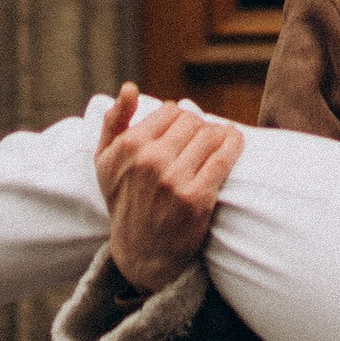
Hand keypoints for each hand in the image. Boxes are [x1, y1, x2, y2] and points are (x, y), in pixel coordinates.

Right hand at [93, 82, 241, 293]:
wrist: (141, 253)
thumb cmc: (124, 201)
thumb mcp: (104, 162)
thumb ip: (113, 121)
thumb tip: (130, 87)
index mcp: (129, 147)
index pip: (171, 111)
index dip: (181, 120)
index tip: (183, 133)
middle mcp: (150, 161)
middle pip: (193, 121)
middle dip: (200, 128)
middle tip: (201, 141)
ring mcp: (174, 180)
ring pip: (211, 135)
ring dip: (219, 135)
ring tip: (219, 142)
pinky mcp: (197, 198)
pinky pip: (223, 157)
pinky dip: (234, 144)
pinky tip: (235, 142)